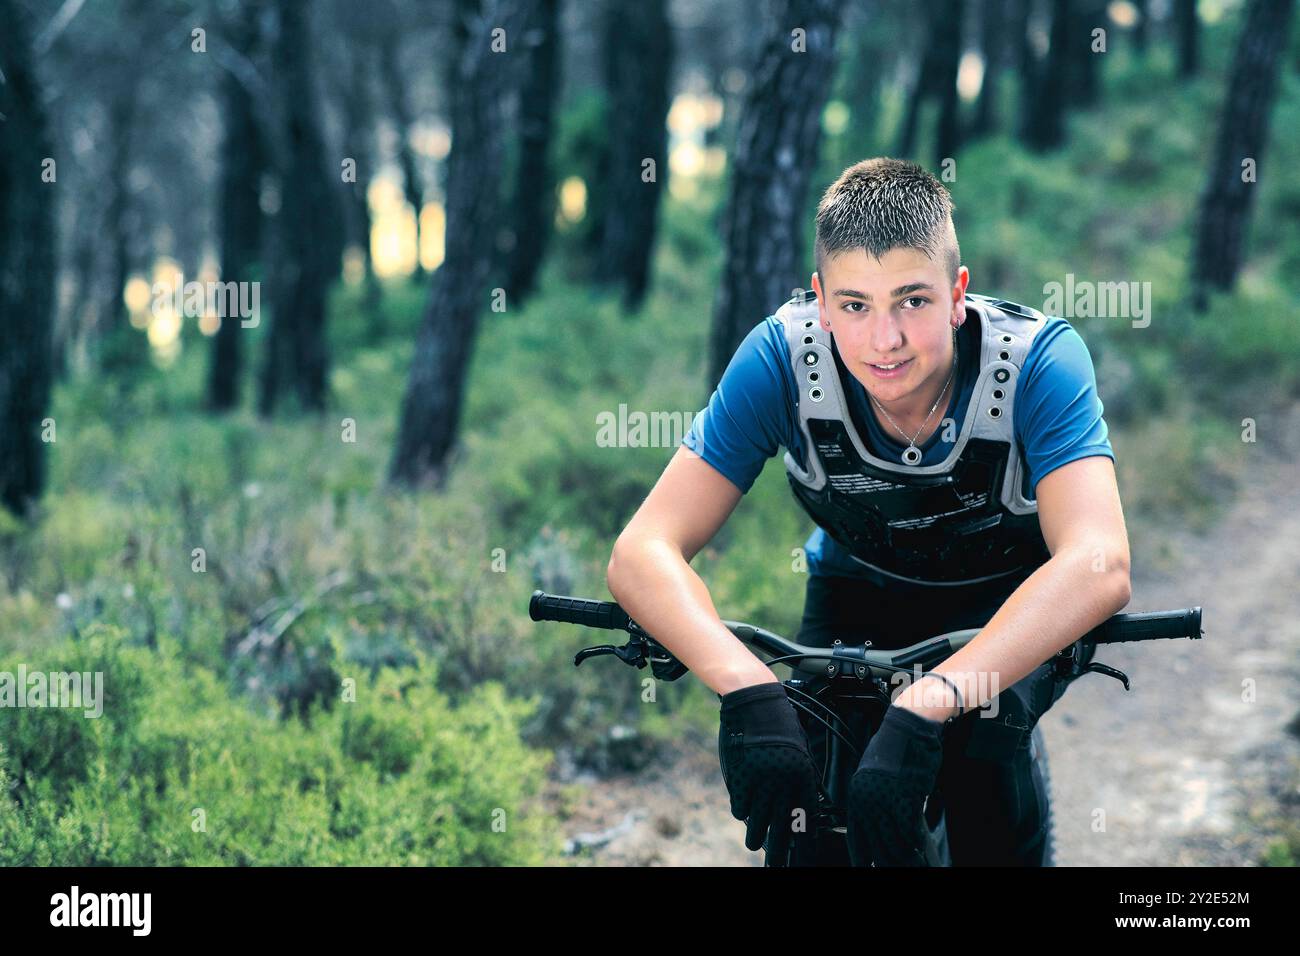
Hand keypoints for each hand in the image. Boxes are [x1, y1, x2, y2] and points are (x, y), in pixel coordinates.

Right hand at [717, 682, 819, 857]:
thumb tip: (803, 805)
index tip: (803, 855)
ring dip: (756, 837)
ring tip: (755, 845)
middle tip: (778, 866)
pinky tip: (745, 814)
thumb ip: (802, 778)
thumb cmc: (779, 722)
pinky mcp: (740, 777)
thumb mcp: (800, 749)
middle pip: (782, 829)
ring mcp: (760, 782)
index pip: (805, 819)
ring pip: (758, 823)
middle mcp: (783, 783)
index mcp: (802, 776)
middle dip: (780, 852)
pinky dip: (742, 812)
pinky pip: (740, 806)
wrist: (754, 701)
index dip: (804, 841)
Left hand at [846, 705, 945, 866]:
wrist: (910, 726)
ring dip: (905, 857)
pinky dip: (915, 842)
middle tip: (900, 866)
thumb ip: (877, 801)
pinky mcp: (904, 798)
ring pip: (894, 843)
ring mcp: (884, 801)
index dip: (862, 859)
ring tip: (914, 863)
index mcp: (856, 796)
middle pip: (876, 846)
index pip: (856, 839)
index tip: (867, 868)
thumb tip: (884, 826)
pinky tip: (920, 848)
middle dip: (888, 861)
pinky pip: (909, 832)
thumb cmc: (897, 748)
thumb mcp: (877, 776)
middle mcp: (865, 800)